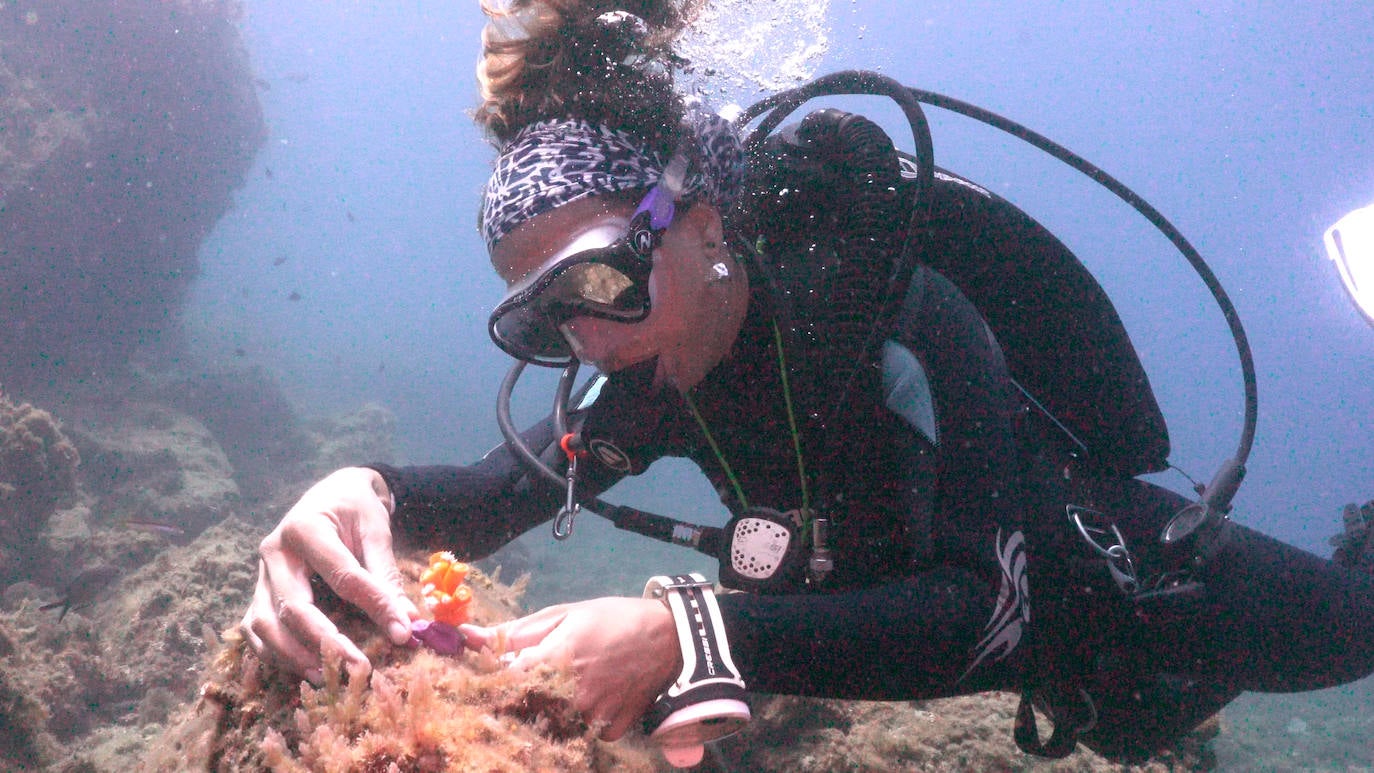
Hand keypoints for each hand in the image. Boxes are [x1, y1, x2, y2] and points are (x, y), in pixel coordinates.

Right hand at [240, 467, 418, 679]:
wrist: (330, 494)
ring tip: (329, 675)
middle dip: (325, 642)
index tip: (402, 633)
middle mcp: (274, 552)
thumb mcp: (376, 530)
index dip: (373, 605)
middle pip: (292, 606)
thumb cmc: (354, 510)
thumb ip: (386, 574)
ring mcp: (260, 574)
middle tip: (359, 668)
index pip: (341, 576)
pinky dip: (275, 654)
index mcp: (305, 528)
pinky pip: (255, 630)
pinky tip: (305, 668)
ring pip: (264, 624)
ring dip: (294, 656)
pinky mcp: (258, 592)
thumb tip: (407, 621)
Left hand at [461, 597, 679, 739]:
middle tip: (534, 682)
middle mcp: (573, 692)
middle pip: (526, 709)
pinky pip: (583, 731)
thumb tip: (467, 637)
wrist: (669, 637)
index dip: (493, 683)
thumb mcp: (563, 614)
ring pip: (554, 722)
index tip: (488, 680)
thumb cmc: (611, 618)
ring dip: (551, 709)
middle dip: (521, 698)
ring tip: (566, 687)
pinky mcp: (612, 729)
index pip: (504, 683)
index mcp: (556, 658)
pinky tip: (590, 699)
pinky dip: (580, 719)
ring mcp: (594, 715)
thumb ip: (514, 632)